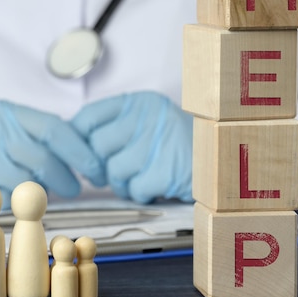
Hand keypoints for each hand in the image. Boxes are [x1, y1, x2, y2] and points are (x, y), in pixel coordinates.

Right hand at [0, 101, 105, 206]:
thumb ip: (23, 127)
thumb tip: (66, 141)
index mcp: (5, 113)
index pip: (55, 129)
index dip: (81, 150)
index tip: (95, 165)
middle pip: (44, 158)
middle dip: (68, 176)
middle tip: (77, 186)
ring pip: (26, 181)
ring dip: (45, 194)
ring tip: (54, 197)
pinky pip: (2, 198)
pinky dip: (18, 203)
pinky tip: (22, 204)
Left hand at [72, 92, 192, 202]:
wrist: (223, 160)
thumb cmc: (178, 145)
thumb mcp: (147, 123)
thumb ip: (114, 128)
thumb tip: (74, 146)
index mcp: (139, 103)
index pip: (88, 116)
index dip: (78, 139)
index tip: (82, 154)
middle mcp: (147, 118)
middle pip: (96, 146)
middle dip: (100, 166)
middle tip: (114, 173)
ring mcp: (158, 144)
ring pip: (113, 171)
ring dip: (123, 183)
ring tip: (141, 179)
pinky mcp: (167, 171)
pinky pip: (134, 188)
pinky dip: (141, 193)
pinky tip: (156, 186)